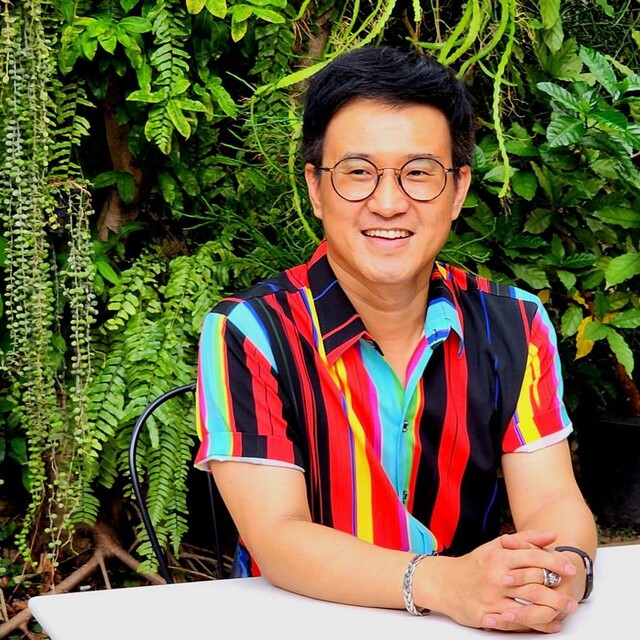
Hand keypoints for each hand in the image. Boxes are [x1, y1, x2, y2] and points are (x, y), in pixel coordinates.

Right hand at [415, 531, 577, 632]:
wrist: (444, 583)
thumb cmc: (474, 565)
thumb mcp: (495, 547)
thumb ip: (524, 539)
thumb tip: (552, 535)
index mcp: (499, 556)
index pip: (532, 557)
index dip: (554, 562)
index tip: (571, 568)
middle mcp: (496, 576)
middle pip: (534, 582)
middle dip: (558, 589)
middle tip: (574, 594)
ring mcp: (492, 597)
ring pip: (528, 605)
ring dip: (552, 609)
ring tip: (567, 609)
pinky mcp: (487, 615)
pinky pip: (517, 623)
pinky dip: (537, 625)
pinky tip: (550, 624)